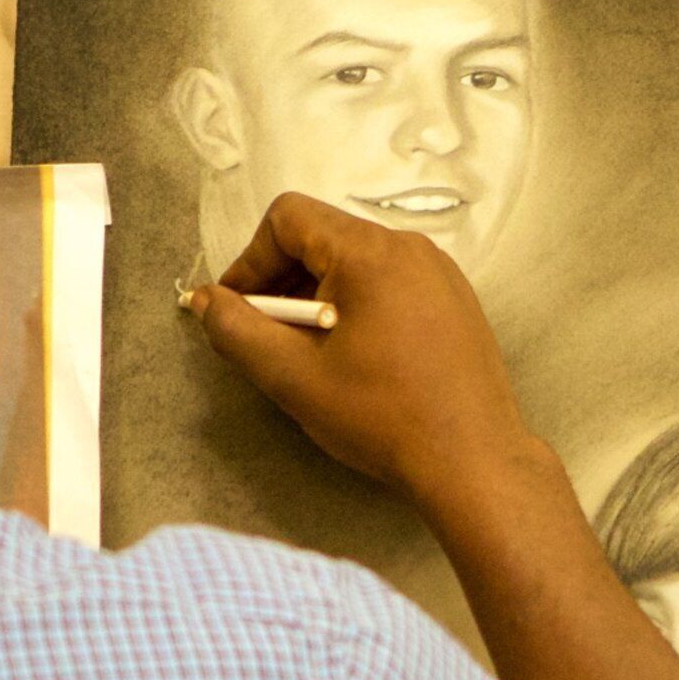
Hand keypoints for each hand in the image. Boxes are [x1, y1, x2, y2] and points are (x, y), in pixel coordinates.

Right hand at [186, 193, 542, 515]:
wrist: (474, 461)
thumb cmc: (381, 417)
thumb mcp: (294, 377)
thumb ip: (238, 330)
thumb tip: (204, 299)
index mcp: (370, 253)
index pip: (288, 218)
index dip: (250, 261)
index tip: (238, 310)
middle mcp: (409, 247)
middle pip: (323, 237)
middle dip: (283, 281)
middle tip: (268, 339)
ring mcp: (440, 272)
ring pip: (357, 262)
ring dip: (319, 297)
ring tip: (311, 355)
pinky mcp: (456, 301)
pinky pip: (391, 283)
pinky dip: (358, 306)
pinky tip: (358, 359)